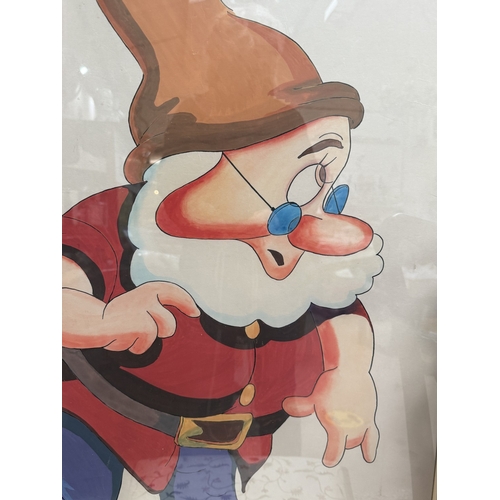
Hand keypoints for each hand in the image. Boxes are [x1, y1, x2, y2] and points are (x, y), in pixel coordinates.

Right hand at [63, 281, 199, 353]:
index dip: (186, 302)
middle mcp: (149, 297)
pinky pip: (145, 346)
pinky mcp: (143, 325)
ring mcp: (146, 310)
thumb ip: (155, 308)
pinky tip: (122, 338)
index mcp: (148, 289)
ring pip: (160, 335)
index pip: (173, 291)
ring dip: (145, 341)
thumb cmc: (117, 317)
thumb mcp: (137, 307)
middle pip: (170, 325)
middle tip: (139, 328)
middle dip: (159, 333)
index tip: (195, 313)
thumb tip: (179, 320)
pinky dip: (134, 347)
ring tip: (129, 333)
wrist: (91, 323)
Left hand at [283, 367, 378, 466]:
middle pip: (350, 444)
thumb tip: (285, 406)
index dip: (331, 458)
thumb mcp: (313, 398)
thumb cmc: (331, 384)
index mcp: (338, 429)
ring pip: (363, 439)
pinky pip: (373, 433)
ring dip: (359, 443)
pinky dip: (371, 444)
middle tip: (342, 444)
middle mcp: (353, 429)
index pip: (335, 451)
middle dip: (345, 445)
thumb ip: (301, 406)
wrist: (350, 371)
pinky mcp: (371, 413)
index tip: (328, 462)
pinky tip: (369, 450)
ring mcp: (364, 421)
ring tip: (362, 449)